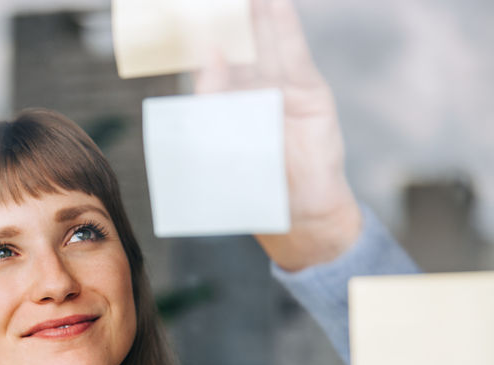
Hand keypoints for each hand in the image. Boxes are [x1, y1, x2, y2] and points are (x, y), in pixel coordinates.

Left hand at [195, 0, 361, 270]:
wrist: (300, 212)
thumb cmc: (255, 188)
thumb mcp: (222, 146)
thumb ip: (214, 102)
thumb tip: (208, 57)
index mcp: (224, 107)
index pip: (210, 67)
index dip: (199, 43)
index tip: (188, 20)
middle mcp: (251, 93)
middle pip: (237, 47)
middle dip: (226, 20)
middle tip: (212, 0)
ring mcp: (280, 89)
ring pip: (264, 44)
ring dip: (255, 14)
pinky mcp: (308, 91)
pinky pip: (294, 55)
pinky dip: (285, 28)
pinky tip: (275, 4)